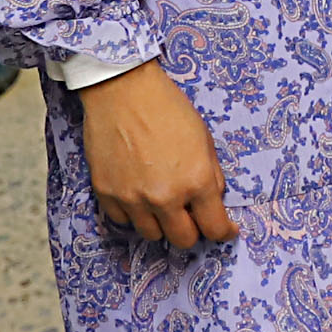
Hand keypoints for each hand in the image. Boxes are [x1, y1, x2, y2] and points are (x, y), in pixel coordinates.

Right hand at [77, 61, 236, 249]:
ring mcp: (133, 198)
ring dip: (162, 224)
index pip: (214, 228)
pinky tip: (139, 196)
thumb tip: (214, 201)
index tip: (225, 230)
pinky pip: (123, 220)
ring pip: (152, 234)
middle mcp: (165, 197)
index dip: (223, 232)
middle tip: (192, 218)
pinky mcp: (107, 193)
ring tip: (163, 205)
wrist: (123, 91)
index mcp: (196, 181)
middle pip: (183, 240)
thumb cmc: (168, 109)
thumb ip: (211, 176)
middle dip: (193, 231)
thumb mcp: (204, 140)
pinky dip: (134, 214)